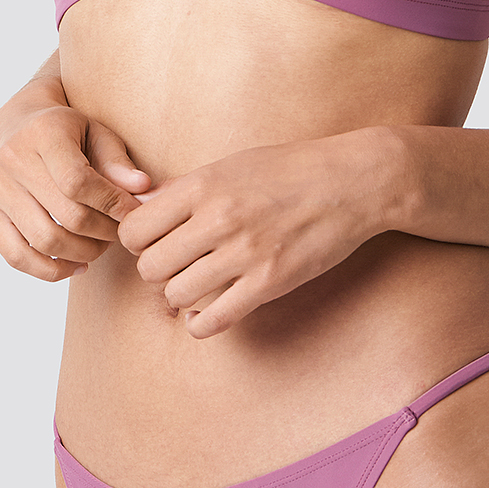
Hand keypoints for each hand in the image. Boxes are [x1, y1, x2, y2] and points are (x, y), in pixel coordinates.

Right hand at [0, 82, 150, 281]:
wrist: (13, 122)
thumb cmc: (64, 131)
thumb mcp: (96, 132)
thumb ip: (118, 162)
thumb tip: (142, 190)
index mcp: (43, 133)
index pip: (79, 182)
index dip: (112, 205)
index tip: (134, 215)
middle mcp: (11, 159)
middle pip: (66, 216)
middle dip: (103, 233)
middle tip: (120, 234)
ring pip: (43, 241)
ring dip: (82, 253)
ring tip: (100, 248)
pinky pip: (15, 256)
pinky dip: (49, 271)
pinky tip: (75, 266)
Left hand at [117, 127, 404, 336]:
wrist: (354, 181)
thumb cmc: (291, 169)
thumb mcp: (232, 164)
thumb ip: (184, 188)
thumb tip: (140, 205)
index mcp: (203, 185)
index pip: (134, 230)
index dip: (140, 241)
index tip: (158, 241)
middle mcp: (218, 219)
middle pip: (149, 267)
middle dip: (158, 270)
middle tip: (179, 265)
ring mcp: (244, 253)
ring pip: (175, 295)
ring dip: (181, 295)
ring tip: (199, 283)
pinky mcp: (269, 283)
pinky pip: (212, 321)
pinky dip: (202, 323)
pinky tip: (209, 311)